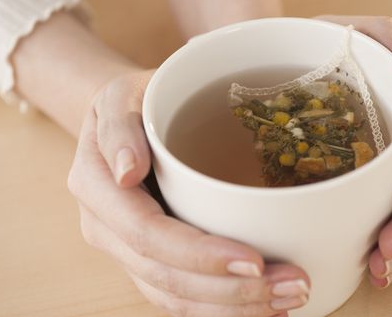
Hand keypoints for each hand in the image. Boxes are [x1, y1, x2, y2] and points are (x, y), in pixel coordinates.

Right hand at [68, 71, 309, 316]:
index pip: (148, 234)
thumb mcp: (119, 96)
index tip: (255, 260)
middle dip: (231, 291)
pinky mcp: (146, 257)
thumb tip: (126, 171)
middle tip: (294, 286)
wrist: (122, 120)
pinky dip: (219, 308)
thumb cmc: (130, 102)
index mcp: (96, 187)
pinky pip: (178, 296)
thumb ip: (118, 128)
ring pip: (174, 297)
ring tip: (289, 298)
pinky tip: (261, 304)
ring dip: (232, 307)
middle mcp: (106, 228)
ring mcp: (125, 248)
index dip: (200, 255)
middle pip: (166, 276)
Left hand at [315, 15, 391, 287]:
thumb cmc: (312, 46)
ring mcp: (380, 166)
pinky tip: (372, 268)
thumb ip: (382, 36)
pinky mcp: (356, 184)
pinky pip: (378, 217)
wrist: (277, 66)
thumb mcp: (343, 30)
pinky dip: (379, 245)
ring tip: (381, 269)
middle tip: (388, 251)